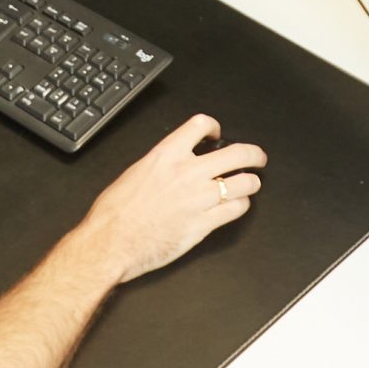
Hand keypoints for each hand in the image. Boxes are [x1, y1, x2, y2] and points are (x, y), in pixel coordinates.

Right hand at [72, 115, 265, 285]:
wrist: (111, 242)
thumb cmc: (115, 212)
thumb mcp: (135, 172)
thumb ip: (160, 164)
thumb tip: (172, 163)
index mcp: (166, 154)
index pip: (200, 125)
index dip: (215, 127)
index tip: (218, 134)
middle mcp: (187, 172)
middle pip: (236, 153)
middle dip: (253, 154)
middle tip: (257, 157)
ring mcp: (198, 198)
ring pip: (243, 182)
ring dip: (251, 182)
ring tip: (250, 183)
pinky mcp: (203, 224)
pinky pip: (236, 209)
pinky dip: (241, 206)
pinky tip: (237, 206)